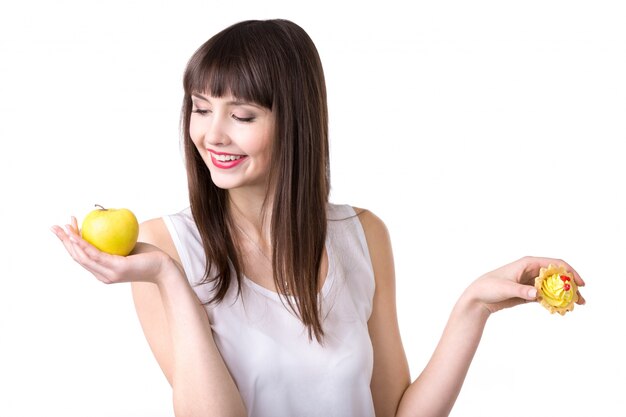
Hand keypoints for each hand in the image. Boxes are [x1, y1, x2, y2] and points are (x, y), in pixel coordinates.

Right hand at [51, 216, 178, 284]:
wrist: (164, 268)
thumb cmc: (147, 256)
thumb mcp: (126, 248)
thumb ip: (114, 242)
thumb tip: (104, 224)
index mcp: (102, 272)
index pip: (81, 257)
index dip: (69, 243)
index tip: (64, 229)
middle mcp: (102, 275)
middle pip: (77, 257)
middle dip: (63, 241)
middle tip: (55, 226)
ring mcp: (108, 273)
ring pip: (82, 256)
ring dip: (70, 241)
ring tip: (64, 227)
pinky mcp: (116, 268)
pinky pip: (95, 255)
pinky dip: (83, 245)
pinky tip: (77, 235)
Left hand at [465, 256, 585, 314]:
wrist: (478, 298)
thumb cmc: (488, 287)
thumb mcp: (505, 288)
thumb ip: (521, 291)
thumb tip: (537, 293)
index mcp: (528, 263)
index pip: (555, 264)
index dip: (570, 272)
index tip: (580, 283)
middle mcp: (532, 270)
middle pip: (558, 276)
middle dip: (571, 286)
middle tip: (581, 299)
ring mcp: (531, 282)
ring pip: (553, 287)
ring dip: (565, 295)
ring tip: (576, 306)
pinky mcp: (529, 293)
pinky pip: (546, 296)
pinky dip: (554, 301)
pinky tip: (561, 309)